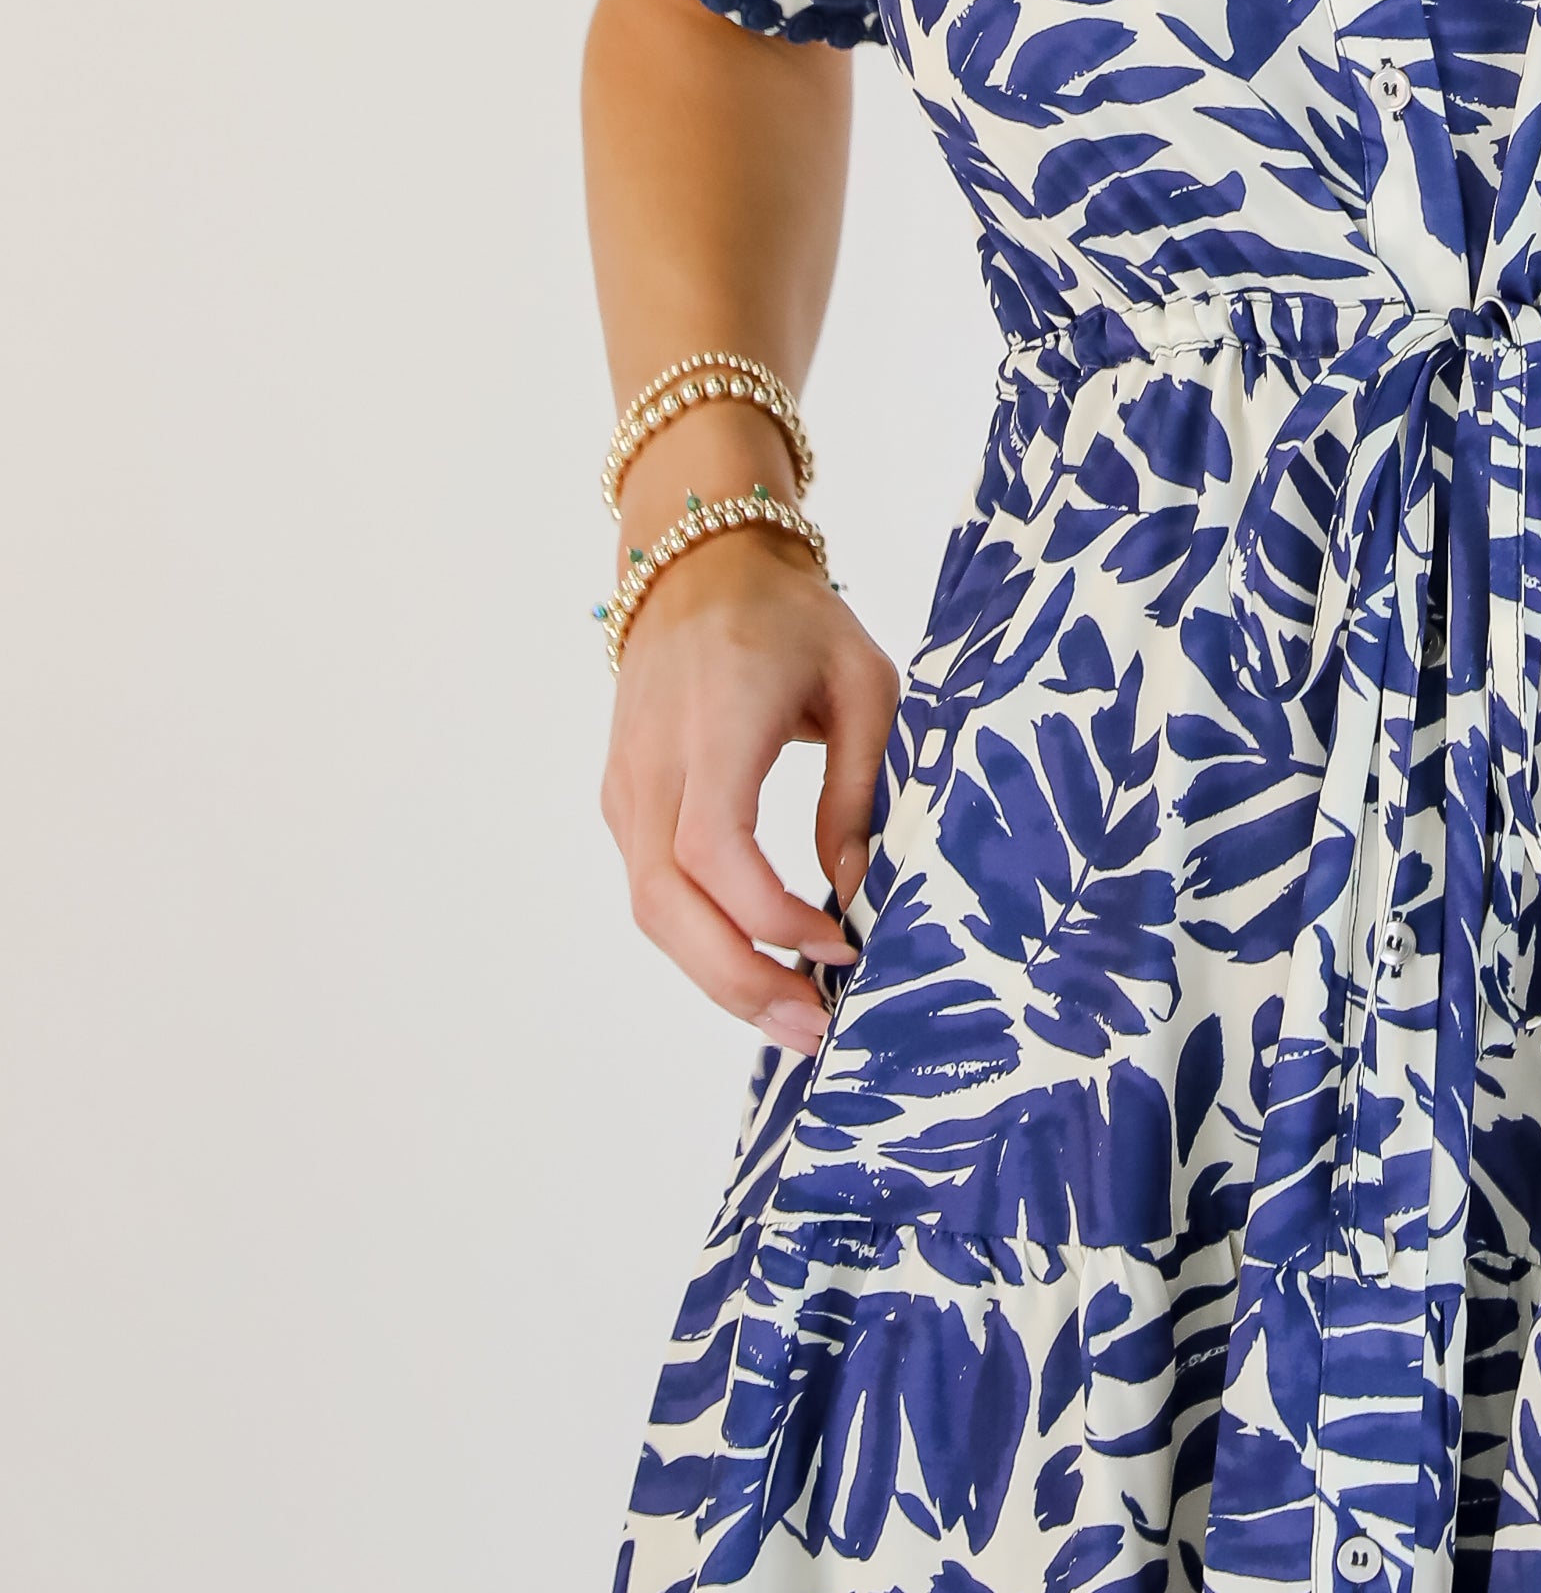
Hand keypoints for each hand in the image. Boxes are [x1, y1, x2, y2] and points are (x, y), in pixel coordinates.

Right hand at [599, 529, 900, 1055]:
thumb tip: (857, 890)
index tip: (836, 942)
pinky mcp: (624, 801)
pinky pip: (652, 888)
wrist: (697, 563)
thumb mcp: (864, 682)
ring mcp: (626, 787)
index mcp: (713, 725)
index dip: (767, 913)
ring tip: (795, 1017)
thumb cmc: (792, 620)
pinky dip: (700, 939)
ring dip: (716, 975)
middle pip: (664, 902)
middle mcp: (652, 765)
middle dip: (737, 979)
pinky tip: (760, 966)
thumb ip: (862, 788)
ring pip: (650, 908)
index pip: (713, 849)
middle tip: (815, 1029)